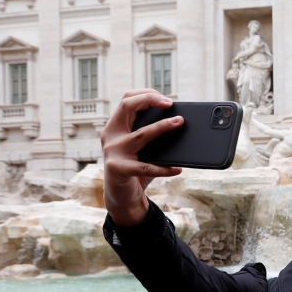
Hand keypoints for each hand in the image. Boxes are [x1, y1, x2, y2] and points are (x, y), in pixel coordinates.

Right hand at [101, 89, 183, 226]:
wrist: (121, 196)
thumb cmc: (135, 168)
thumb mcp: (141, 148)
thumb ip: (151, 134)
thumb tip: (180, 123)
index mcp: (115, 126)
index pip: (127, 99)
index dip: (146, 94)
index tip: (166, 99)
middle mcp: (111, 135)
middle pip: (127, 106)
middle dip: (149, 100)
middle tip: (170, 104)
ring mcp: (112, 151)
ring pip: (140, 134)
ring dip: (162, 127)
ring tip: (179, 123)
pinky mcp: (118, 169)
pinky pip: (145, 167)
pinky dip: (164, 169)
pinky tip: (177, 169)